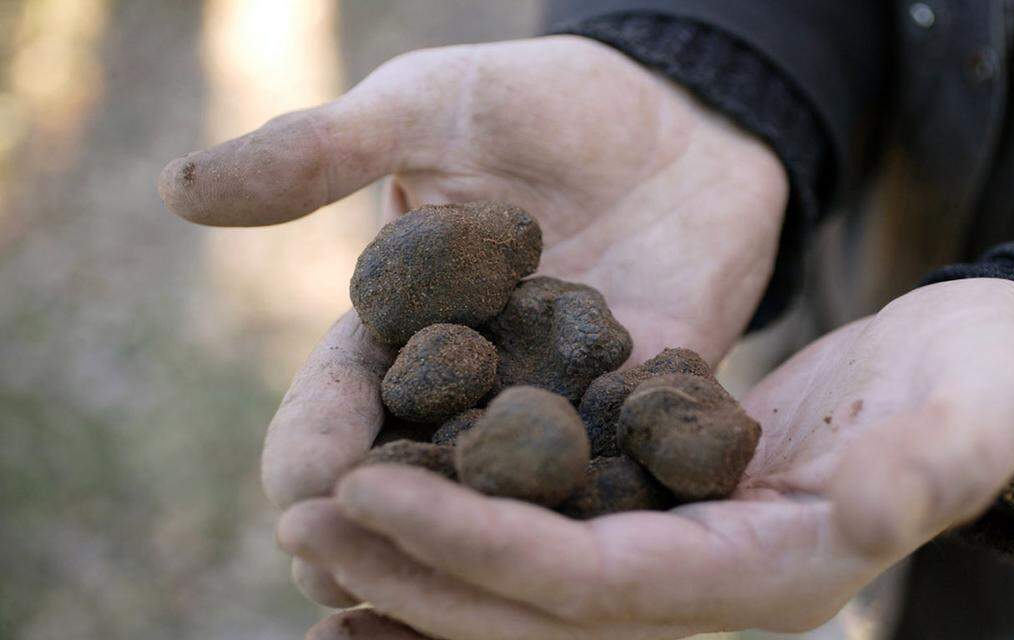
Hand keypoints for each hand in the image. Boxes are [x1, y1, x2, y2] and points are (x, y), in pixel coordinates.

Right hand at [159, 34, 787, 616]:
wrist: (678, 115)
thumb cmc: (544, 100)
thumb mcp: (428, 107)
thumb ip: (322, 153)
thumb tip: (178, 189)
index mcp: (403, 320)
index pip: (337, 401)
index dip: (311, 448)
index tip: (301, 494)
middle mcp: (474, 379)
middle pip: (409, 474)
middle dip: (377, 533)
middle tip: (347, 586)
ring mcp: (558, 402)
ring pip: (504, 497)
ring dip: (477, 549)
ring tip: (461, 597)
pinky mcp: (641, 409)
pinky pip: (619, 473)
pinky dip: (601, 514)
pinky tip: (591, 556)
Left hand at [282, 278, 1013, 638]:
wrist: (962, 373)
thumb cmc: (979, 382)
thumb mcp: (977, 405)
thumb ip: (929, 459)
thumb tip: (868, 512)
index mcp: (770, 573)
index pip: (597, 586)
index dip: (481, 551)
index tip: (370, 496)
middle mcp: (708, 584)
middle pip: (536, 604)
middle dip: (418, 567)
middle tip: (304, 515)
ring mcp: (680, 555)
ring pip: (524, 586)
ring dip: (418, 560)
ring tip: (316, 520)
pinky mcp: (659, 512)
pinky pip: (541, 536)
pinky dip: (461, 531)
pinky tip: (388, 505)